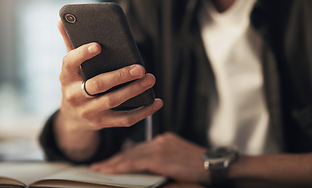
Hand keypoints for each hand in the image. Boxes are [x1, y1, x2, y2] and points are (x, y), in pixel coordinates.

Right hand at [57, 20, 162, 131]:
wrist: (71, 118)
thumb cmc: (76, 83)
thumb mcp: (70, 67)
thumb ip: (70, 44)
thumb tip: (61, 19)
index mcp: (66, 77)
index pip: (70, 63)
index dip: (82, 54)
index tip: (98, 45)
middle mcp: (75, 95)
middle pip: (98, 84)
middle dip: (120, 76)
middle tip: (140, 68)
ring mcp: (88, 111)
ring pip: (112, 101)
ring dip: (133, 91)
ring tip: (150, 79)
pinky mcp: (102, 123)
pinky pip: (124, 120)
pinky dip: (142, 112)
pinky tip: (156, 102)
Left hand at [90, 132, 209, 183]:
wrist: (213, 164)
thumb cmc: (199, 165)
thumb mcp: (179, 157)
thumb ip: (163, 158)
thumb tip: (148, 168)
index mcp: (163, 140)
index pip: (138, 148)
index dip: (123, 155)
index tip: (112, 161)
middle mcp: (159, 140)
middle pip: (131, 150)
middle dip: (114, 160)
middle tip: (98, 166)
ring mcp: (158, 147)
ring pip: (129, 155)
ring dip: (112, 164)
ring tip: (99, 170)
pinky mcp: (158, 157)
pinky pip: (134, 162)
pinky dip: (120, 166)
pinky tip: (109, 171)